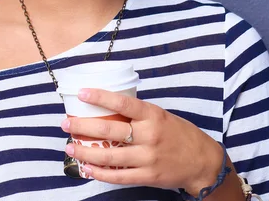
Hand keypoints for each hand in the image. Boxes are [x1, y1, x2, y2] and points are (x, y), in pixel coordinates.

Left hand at [60, 88, 223, 194]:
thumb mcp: (161, 115)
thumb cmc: (179, 134)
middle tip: (66, 123)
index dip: (100, 97)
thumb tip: (107, 106)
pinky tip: (87, 168)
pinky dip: (100, 173)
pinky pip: (118, 176)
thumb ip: (138, 113)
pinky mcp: (147, 176)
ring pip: (109, 155)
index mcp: (152, 115)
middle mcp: (149, 135)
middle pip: (109, 129)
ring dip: (85, 151)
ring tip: (70, 146)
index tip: (82, 93)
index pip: (123, 102)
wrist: (202, 162)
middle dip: (82, 126)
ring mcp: (148, 157)